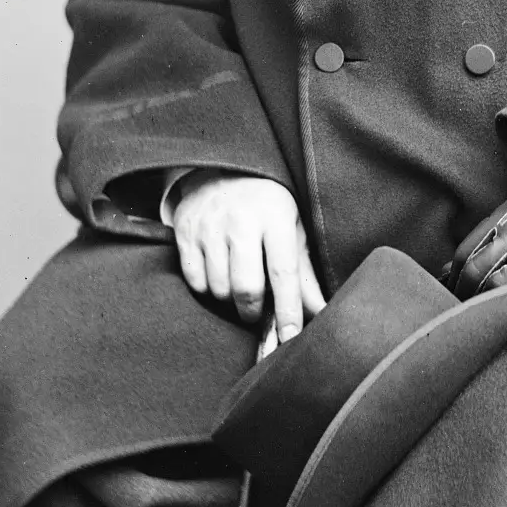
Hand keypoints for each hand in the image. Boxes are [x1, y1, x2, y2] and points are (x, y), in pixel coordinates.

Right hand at [171, 175, 326, 341]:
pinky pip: (194, 280)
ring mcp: (209, 225)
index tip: (291, 338)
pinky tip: (217, 275)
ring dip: (229, 301)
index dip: (288, 309)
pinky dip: (207, 288)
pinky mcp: (184, 231)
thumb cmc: (266, 206)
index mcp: (274, 216)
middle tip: (256, 312)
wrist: (222, 169)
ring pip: (218, 288)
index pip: (283, 272)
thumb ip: (304, 273)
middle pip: (246, 287)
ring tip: (237, 289)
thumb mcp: (292, 229)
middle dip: (252, 312)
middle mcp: (240, 220)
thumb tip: (322, 312)